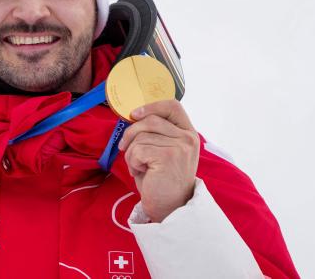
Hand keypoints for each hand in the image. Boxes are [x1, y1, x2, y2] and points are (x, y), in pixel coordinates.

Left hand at [118, 99, 199, 222]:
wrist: (170, 208)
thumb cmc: (161, 180)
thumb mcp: (163, 150)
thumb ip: (156, 133)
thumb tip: (133, 115)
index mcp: (188, 133)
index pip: (172, 106)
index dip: (151, 106)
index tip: (135, 114)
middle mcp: (188, 137)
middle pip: (150, 120)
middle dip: (131, 134)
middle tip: (126, 149)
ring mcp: (180, 146)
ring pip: (141, 136)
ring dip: (132, 153)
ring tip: (140, 167)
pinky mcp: (168, 157)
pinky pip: (138, 150)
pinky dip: (132, 162)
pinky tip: (141, 173)